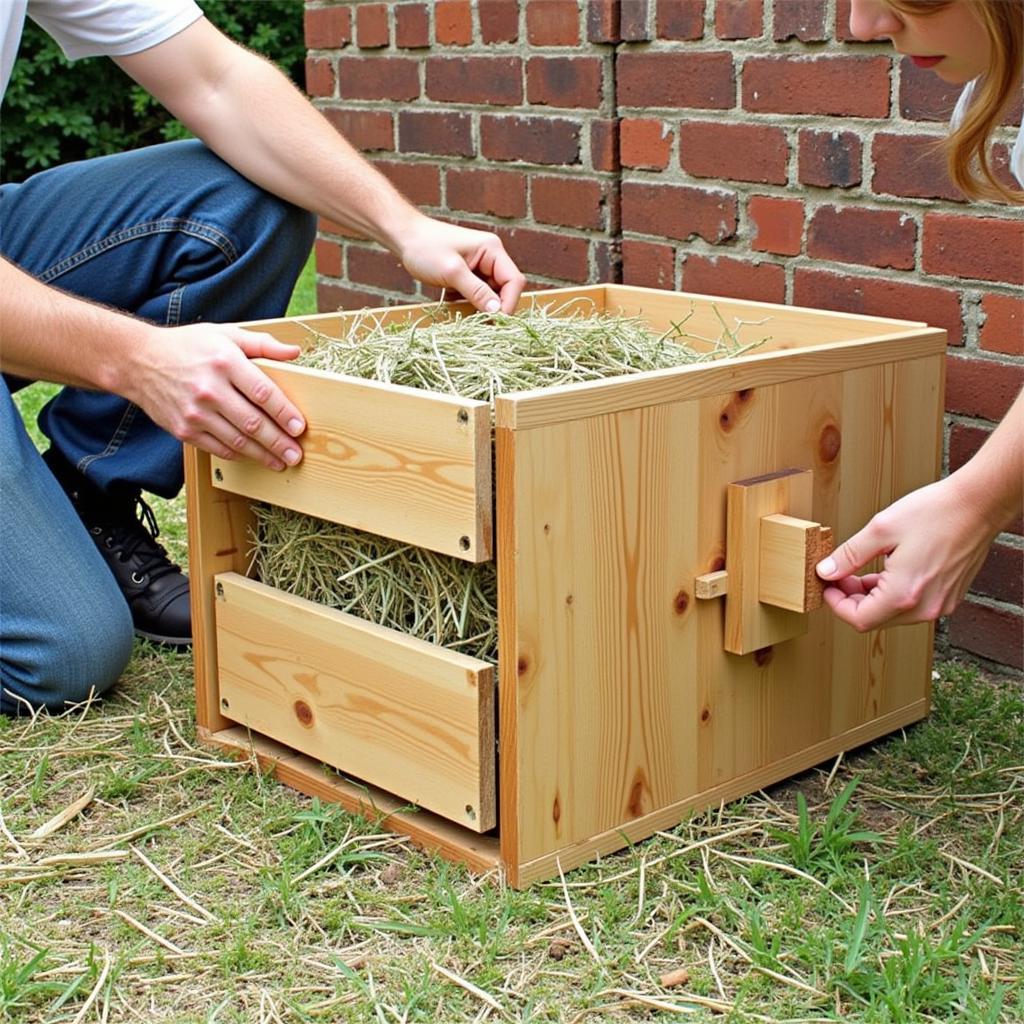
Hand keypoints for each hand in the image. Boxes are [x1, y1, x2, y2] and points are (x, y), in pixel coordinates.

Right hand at [126, 323, 305, 469]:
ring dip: (263, 455)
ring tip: (281, 461)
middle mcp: (209, 389)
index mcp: (224, 362)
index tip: (299, 427)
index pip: (263, 393)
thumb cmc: (188, 346)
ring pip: (237, 440)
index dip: (284, 413)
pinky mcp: (183, 429)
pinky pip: (218, 448)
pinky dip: (238, 453)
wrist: (138, 361)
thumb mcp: (225, 334)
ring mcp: (194, 412)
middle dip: (279, 442)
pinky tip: (253, 456)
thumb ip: (262, 344)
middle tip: (296, 454)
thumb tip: (295, 353)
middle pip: (253, 422)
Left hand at [397, 215, 525, 313]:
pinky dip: (470, 303)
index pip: (514, 281)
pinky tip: (455, 303)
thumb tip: (497, 312)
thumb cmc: (425, 248)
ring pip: (492, 295)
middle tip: (480, 323)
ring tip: (465, 312)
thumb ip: (476, 292)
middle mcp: (491, 257)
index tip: (496, 322)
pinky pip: (478, 295)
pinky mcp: (469, 275)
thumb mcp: (452, 271)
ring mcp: (481, 267)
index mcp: (493, 250)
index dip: (509, 303)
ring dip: (481, 306)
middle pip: (506, 290)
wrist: (404, 237)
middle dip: (495, 307)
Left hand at [815, 477, 999, 630]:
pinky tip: (886, 571)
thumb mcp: (881, 530)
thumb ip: (849, 555)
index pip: (859, 620)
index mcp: (905, 595)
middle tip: (840, 574)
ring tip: (860, 571)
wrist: (978, 504)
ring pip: (893, 614)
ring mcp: (940, 604)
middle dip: (851, 599)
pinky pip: (912, 605)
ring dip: (871, 597)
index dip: (837, 604)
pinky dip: (892, 594)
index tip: (828, 585)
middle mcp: (925, 608)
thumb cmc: (935, 512)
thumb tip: (825, 571)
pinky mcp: (949, 597)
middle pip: (875, 619)